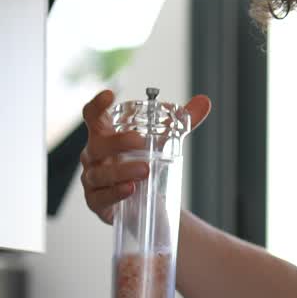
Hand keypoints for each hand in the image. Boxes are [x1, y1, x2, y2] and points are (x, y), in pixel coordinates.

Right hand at [80, 89, 211, 223]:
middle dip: (118, 141)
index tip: (110, 95)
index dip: (97, 105)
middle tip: (141, 142)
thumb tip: (204, 101)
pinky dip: (115, 193)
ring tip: (145, 170)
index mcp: (105, 135)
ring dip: (122, 170)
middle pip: (98, 144)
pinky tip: (130, 189)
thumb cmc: (144, 163)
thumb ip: (182, 122)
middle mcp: (94, 155)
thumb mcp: (163, 142)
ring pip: (100, 173)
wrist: (144, 202)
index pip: (93, 116)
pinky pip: (101, 197)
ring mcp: (92, 179)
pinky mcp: (96, 202)